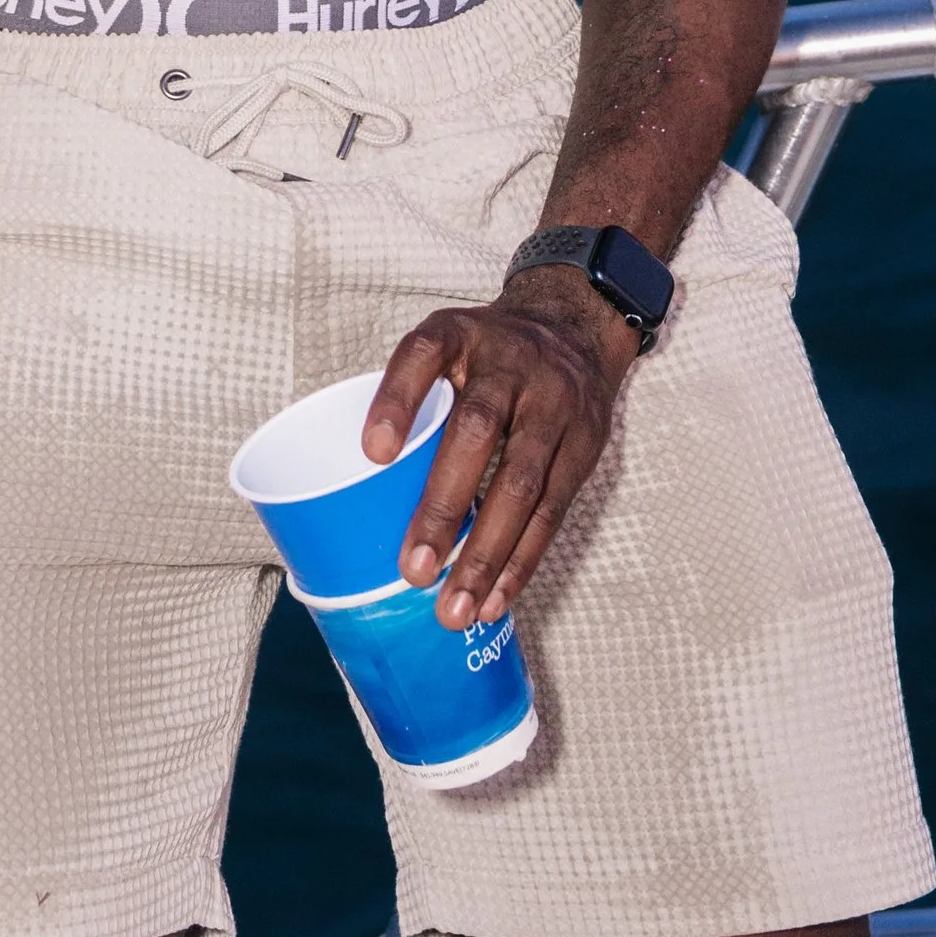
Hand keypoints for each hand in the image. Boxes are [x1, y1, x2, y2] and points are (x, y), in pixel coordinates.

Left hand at [363, 268, 639, 630]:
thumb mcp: (442, 344)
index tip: (372, 453)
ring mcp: (554, 405)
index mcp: (460, 335)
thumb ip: (405, 395)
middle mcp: (511, 365)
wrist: (574, 328)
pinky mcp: (583, 446)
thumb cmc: (485, 353)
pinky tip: (496, 597)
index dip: (396, 400)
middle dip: (444, 506)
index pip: (423, 354)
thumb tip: (352, 484)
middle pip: (476, 431)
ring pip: (522, 485)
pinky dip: (523, 559)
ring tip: (456, 609)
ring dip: (487, 554)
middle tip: (414, 569)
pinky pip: (553, 510)